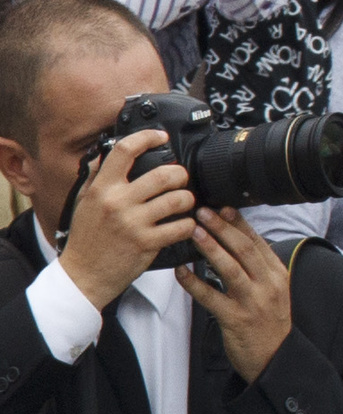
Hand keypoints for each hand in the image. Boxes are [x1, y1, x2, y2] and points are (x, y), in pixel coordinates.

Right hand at [55, 130, 194, 311]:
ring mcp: (134, 223)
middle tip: (180, 180)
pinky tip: (184, 225)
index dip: (147, 137)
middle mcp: (118, 202)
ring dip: (188, 200)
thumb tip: (105, 154)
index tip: (161, 136)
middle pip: (164, 174)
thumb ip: (95, 178)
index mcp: (102, 189)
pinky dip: (189, 225)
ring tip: (184, 203)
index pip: (124, 151)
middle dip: (180, 174)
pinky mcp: (147, 243)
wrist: (82, 276)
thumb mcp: (82, 203)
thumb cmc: (85, 239)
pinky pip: (182, 226)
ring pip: (178, 199)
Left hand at [177, 208, 291, 381]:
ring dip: (211, 248)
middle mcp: (267, 285)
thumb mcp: (274, 291)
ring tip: (194, 231)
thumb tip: (237, 245)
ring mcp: (252, 302)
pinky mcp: (235, 319)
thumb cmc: (270, 323)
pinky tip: (181, 271)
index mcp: (277, 274)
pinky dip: (194, 283)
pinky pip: (211, 297)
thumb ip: (259, 270)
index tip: (224, 207)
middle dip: (223, 228)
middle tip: (204, 211)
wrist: (274, 357)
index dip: (240, 223)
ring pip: (230, 269)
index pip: (258, 242)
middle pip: (245, 249)